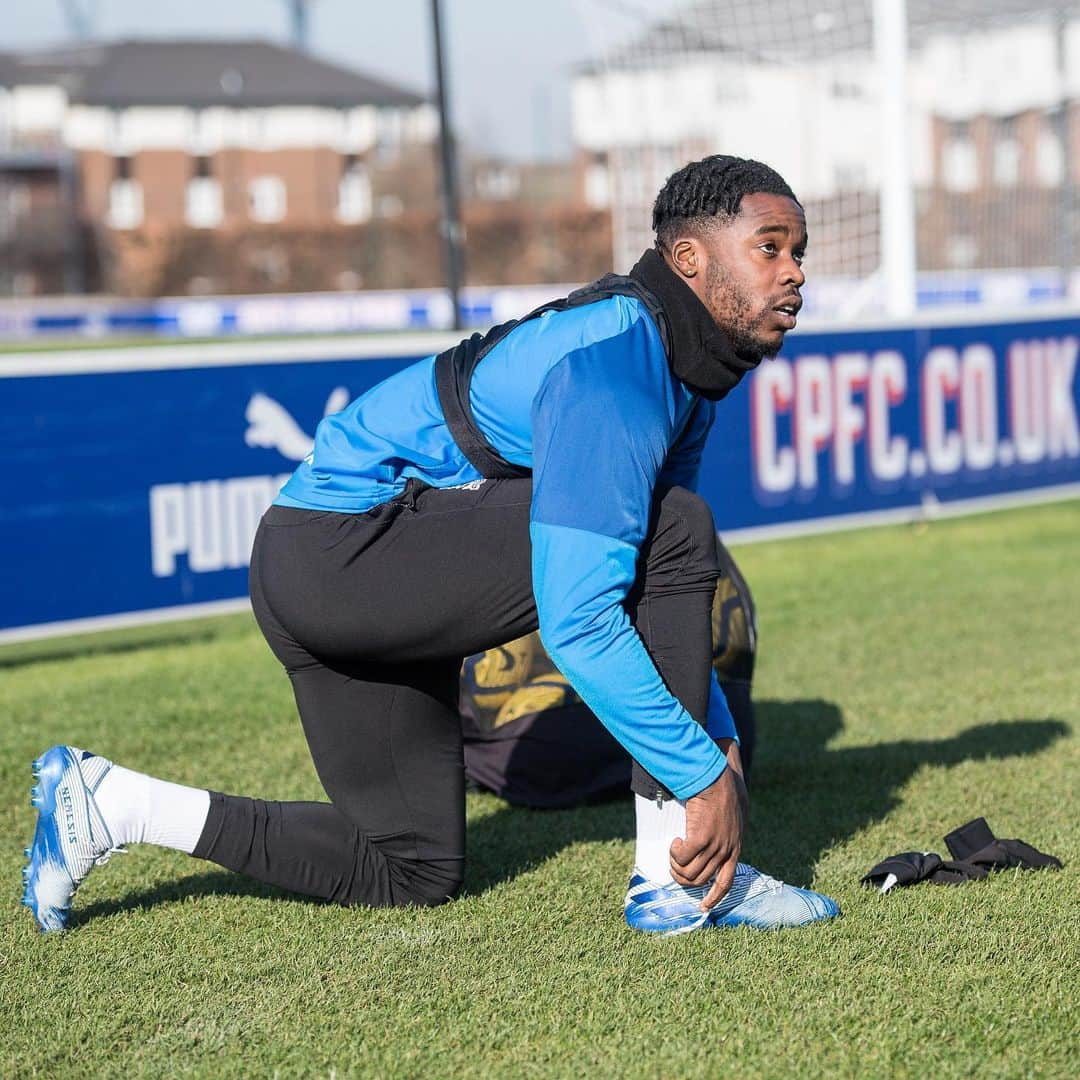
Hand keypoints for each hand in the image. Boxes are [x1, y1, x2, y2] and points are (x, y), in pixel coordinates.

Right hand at [669, 739, 747, 910]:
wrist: (717, 780)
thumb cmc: (724, 791)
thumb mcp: (732, 817)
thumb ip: (727, 832)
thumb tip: (715, 840)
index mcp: (734, 849)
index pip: (725, 883)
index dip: (713, 898)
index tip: (703, 907)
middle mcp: (726, 852)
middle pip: (700, 880)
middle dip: (682, 877)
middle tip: (673, 865)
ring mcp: (714, 846)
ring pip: (688, 872)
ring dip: (676, 865)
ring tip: (673, 851)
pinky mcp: (701, 838)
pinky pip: (682, 857)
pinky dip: (675, 852)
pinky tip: (675, 840)